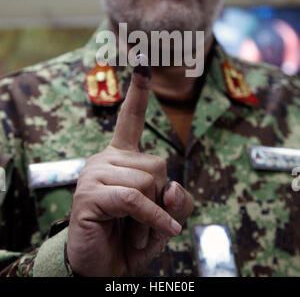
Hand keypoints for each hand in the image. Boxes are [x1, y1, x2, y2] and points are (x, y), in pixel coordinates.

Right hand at [66, 59, 193, 275]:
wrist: (104, 267)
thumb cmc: (133, 237)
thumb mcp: (166, 216)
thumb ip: (178, 199)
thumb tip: (172, 185)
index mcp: (122, 158)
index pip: (131, 119)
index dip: (138, 94)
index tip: (142, 65)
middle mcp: (106, 159)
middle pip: (157, 165)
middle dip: (161, 199)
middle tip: (143, 221)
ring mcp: (95, 173)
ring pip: (147, 182)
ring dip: (152, 216)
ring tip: (134, 231)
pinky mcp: (89, 193)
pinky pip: (134, 198)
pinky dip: (152, 219)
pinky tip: (158, 233)